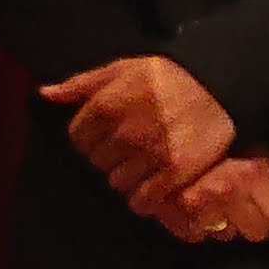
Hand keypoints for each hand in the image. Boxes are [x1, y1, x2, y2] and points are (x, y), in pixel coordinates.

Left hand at [44, 53, 233, 213]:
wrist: (223, 88)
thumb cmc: (170, 77)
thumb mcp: (124, 68)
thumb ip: (82, 83)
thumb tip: (45, 93)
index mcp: (107, 105)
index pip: (78, 138)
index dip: (92, 138)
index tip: (108, 135)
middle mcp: (125, 132)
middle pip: (97, 162)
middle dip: (111, 157)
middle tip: (132, 148)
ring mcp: (150, 154)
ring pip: (118, 183)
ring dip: (129, 178)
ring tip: (146, 164)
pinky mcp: (175, 173)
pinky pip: (143, 200)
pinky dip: (146, 198)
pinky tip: (156, 184)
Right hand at [160, 150, 268, 268]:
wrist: (162, 134)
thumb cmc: (218, 145)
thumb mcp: (259, 156)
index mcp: (252, 174)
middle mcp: (226, 192)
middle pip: (258, 233)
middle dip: (255, 220)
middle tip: (241, 199)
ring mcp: (197, 206)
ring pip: (229, 236)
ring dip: (226, 223)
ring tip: (215, 200)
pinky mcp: (174, 217)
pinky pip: (199, 236)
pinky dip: (200, 225)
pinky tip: (196, 206)